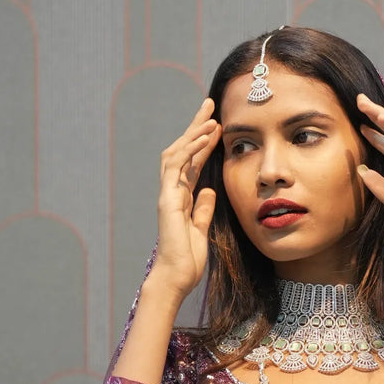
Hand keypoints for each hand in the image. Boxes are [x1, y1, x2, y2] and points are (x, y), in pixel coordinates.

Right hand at [148, 98, 221, 298]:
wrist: (175, 278)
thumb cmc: (187, 261)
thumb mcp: (202, 230)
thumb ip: (204, 210)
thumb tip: (210, 191)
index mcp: (181, 199)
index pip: (192, 163)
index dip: (203, 142)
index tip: (216, 124)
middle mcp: (172, 192)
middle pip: (182, 151)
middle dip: (195, 127)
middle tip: (210, 105)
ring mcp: (167, 195)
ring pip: (177, 153)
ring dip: (194, 133)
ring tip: (211, 116)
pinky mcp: (167, 200)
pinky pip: (177, 167)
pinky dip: (190, 149)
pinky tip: (204, 137)